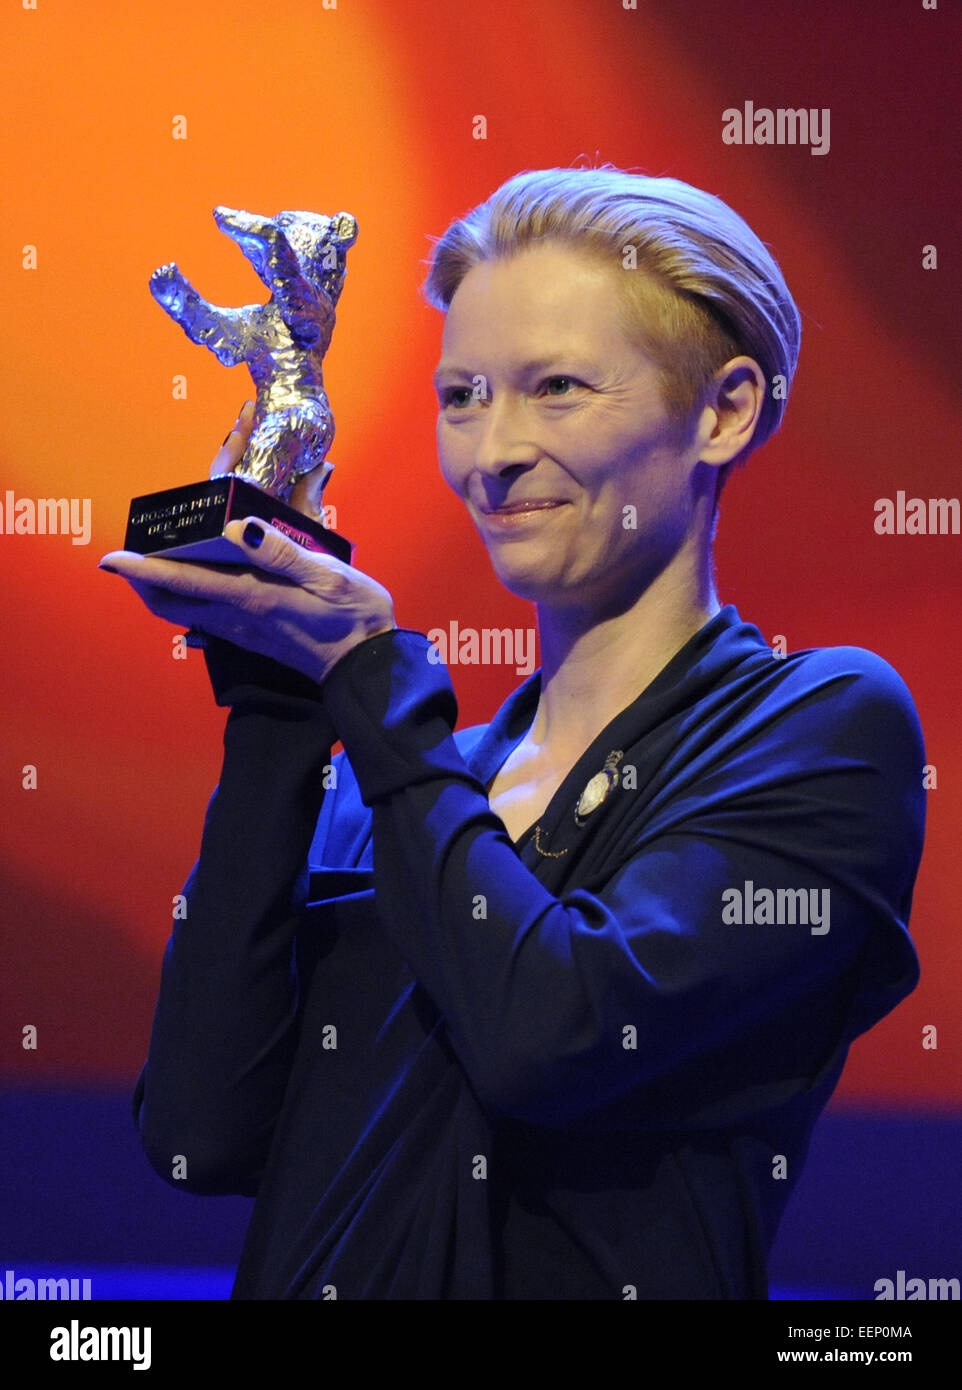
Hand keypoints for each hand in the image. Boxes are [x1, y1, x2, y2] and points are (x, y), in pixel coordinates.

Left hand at [100, 405, 396, 684]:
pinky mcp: (254, 636)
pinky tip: (201, 579)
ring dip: (164, 589)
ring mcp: (243, 631)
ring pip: (185, 612)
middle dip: (143, 581)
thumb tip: (237, 528)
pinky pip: (206, 617)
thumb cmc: (354, 615)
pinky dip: (191, 597)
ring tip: (158, 560)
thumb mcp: (326, 574)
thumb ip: (279, 550)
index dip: (141, 569)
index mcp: (250, 597)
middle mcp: (238, 617)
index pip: (181, 582)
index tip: (112, 557)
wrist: (368, 663)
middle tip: (131, 553)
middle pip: (170, 604)